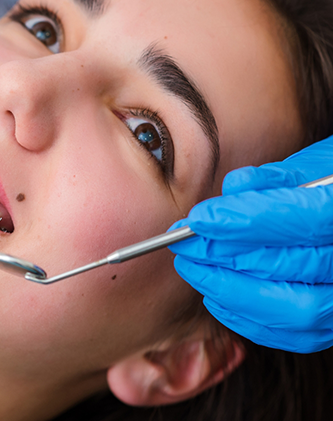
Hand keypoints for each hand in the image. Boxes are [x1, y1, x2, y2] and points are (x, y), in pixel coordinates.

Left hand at [169, 135, 332, 352]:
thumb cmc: (330, 185)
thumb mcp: (313, 166)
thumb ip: (275, 180)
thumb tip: (232, 189)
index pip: (300, 218)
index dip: (245, 220)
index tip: (199, 219)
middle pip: (289, 264)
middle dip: (224, 255)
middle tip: (182, 241)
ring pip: (293, 307)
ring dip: (231, 289)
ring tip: (191, 266)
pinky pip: (295, 333)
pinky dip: (249, 316)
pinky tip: (214, 295)